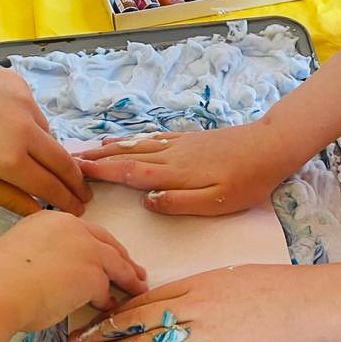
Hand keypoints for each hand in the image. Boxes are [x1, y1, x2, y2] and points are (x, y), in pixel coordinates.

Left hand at [0, 55, 90, 215]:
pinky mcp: (21, 84)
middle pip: (63, 162)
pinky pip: (35, 112)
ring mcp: (26, 103)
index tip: (79, 210)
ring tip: (33, 158)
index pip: (51, 186)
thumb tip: (37, 211)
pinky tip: (10, 125)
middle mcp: (25, 131)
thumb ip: (7, 196)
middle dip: (76, 181)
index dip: (67, 201)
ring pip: (49, 135)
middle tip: (84, 194)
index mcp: (10, 160)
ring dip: (48, 151)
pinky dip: (31, 125)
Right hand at [0, 212, 147, 331]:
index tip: (106, 254)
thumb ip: (45, 257)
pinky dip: (109, 298)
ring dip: (127, 277)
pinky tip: (108, 306)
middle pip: (106, 242)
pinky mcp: (93, 274)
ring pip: (115, 263)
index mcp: (51, 219)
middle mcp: (72, 227)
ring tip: (135, 288)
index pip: (84, 231)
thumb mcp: (22, 255)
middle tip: (134, 270)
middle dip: (122, 257)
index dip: (98, 245)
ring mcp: (86, 249)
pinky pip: (107, 288)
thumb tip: (56, 276)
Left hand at [68, 264, 314, 341]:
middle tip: (77, 337)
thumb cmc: (267, 285)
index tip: (92, 314)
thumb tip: (168, 304)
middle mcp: (193, 304)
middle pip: (138, 317)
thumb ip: (195, 290)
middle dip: (105, 328)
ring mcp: (205, 330)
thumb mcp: (225, 277)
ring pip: (152, 340)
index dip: (115, 307)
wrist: (301, 302)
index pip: (144, 297)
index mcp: (194, 282)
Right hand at [76, 119, 295, 215]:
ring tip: (87, 150)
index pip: (129, 173)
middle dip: (96, 160)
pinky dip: (132, 140)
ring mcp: (179, 145)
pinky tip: (125, 140)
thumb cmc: (248, 181)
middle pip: (126, 157)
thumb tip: (147, 201)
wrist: (271, 145)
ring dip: (110, 149)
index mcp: (174, 174)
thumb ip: (180, 203)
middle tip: (69, 161)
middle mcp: (171, 156)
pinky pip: (152, 139)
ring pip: (136, 145)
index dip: (101, 173)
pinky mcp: (189, 139)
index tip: (75, 172)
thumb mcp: (217, 202)